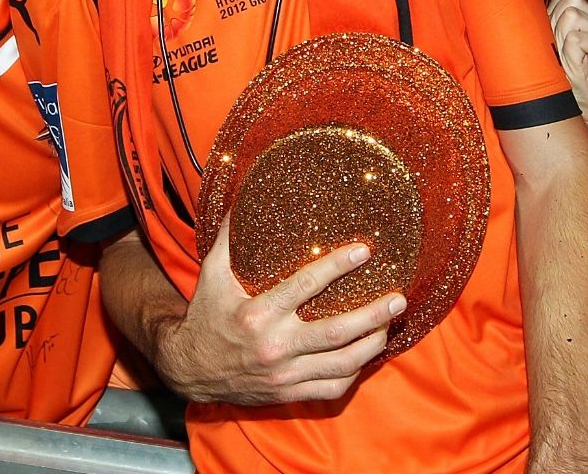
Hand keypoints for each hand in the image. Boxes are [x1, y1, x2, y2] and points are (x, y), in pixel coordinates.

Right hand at [154, 217, 402, 405]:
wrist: (188, 369)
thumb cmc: (205, 316)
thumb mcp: (210, 274)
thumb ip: (229, 236)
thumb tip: (244, 195)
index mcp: (256, 314)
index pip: (304, 287)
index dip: (337, 267)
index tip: (364, 251)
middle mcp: (273, 346)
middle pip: (335, 332)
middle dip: (372, 315)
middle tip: (398, 297)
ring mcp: (284, 374)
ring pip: (341, 363)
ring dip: (372, 344)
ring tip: (391, 323)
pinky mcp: (289, 393)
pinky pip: (332, 388)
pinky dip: (354, 372)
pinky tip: (367, 354)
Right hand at [548, 0, 587, 122]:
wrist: (582, 104)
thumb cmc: (585, 69)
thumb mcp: (586, 33)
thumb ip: (586, 9)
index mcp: (551, 18)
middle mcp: (545, 28)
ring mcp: (549, 43)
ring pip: (573, 14)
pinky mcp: (559, 59)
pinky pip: (580, 38)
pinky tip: (587, 59)